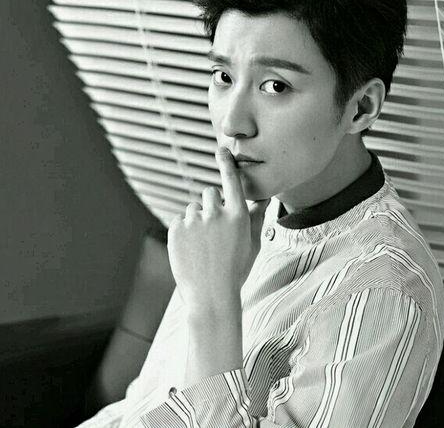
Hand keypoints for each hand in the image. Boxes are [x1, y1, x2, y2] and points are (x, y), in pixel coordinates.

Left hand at [167, 147, 269, 312]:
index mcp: (238, 216)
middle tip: (213, 230)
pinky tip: (191, 249)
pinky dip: (184, 231)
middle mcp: (216, 214)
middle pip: (210, 192)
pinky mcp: (176, 229)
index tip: (222, 150)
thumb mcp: (252, 244)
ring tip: (202, 245)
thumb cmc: (236, 271)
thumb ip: (257, 218)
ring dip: (197, 220)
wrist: (211, 296)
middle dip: (211, 205)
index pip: (232, 181)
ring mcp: (194, 221)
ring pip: (193, 208)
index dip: (227, 163)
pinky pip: (180, 220)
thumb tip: (264, 199)